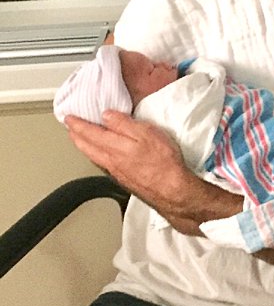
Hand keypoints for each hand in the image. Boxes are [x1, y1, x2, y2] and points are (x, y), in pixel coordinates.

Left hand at [64, 111, 223, 232]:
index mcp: (114, 146)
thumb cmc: (163, 162)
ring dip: (83, 146)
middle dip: (76, 135)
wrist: (171, 190)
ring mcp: (115, 172)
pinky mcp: (123, 180)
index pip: (90, 132)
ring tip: (80, 139)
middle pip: (86, 146)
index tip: (70, 118)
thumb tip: (107, 116)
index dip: (78, 124)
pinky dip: (94, 156)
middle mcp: (110, 160)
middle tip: (69, 127)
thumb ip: (125, 124)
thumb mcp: (147, 133)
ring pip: (92, 156)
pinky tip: (99, 156)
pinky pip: (101, 165)